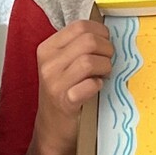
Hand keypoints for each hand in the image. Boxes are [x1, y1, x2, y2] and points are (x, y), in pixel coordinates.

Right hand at [31, 20, 113, 154]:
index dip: (100, 32)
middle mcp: (48, 63)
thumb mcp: (62, 64)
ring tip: (104, 74)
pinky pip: (90, 85)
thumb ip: (77, 46)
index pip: (79, 26)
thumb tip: (105, 33)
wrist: (53, 128)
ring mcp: (54, 83)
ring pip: (89, 61)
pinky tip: (97, 87)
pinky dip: (98, 85)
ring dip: (105, 67)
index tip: (105, 43)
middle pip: (88, 41)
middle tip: (107, 61)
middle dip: (106, 49)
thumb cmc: (63, 93)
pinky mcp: (65, 101)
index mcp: (47, 48)